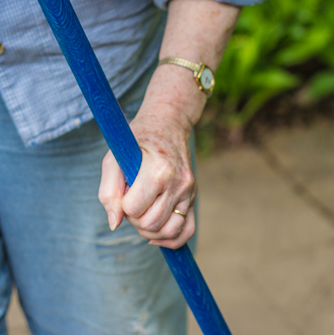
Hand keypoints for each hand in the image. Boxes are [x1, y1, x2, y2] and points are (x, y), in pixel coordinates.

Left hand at [98, 108, 197, 248]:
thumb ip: (108, 191)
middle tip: (131, 200)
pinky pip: (187, 231)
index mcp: (158, 170)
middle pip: (150, 224)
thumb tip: (114, 223)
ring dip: (149, 230)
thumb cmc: (137, 141)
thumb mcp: (113, 158)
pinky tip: (156, 235)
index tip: (123, 190)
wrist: (168, 126)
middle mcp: (178, 183)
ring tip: (142, 213)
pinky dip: (171, 240)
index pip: (133, 209)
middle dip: (134, 218)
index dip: (122, 205)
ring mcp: (189, 192)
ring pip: (168, 231)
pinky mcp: (194, 198)